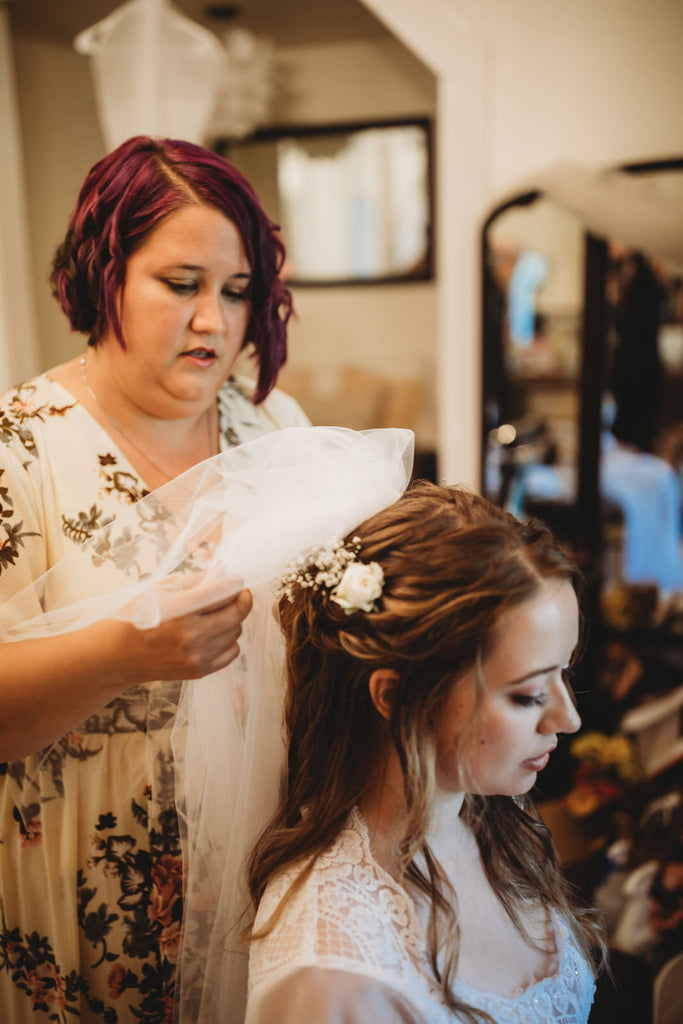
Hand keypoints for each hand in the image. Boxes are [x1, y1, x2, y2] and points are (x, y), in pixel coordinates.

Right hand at [114, 585, 252, 683]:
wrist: (117, 653)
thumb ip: (195, 579)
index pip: (224, 591)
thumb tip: (223, 571)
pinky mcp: (199, 671)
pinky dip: (228, 640)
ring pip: (236, 632)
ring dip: (231, 620)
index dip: (234, 582)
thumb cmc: (136, 615)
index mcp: (180, 610)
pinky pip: (232, 651)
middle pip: (237, 612)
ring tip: (214, 615)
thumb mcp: (160, 588)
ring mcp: (197, 656)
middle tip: (235, 593)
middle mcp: (192, 635)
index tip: (234, 580)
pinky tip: (212, 633)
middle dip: (240, 599)